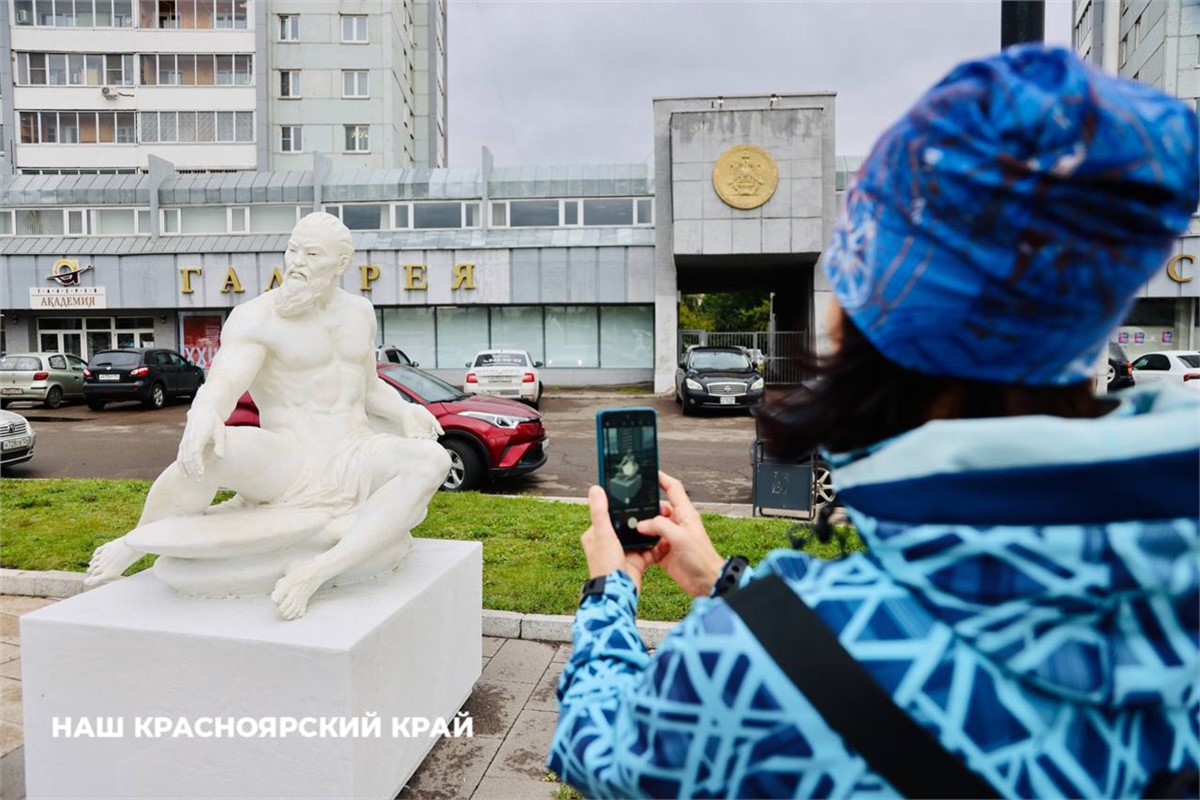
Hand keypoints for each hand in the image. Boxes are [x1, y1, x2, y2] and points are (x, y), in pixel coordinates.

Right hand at [177, 408, 226, 477]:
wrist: (202, 411)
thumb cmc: (214, 422)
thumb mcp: (220, 431)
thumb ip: (220, 445)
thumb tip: (221, 457)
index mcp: (198, 437)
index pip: (195, 453)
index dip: (197, 464)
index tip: (201, 474)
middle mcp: (189, 440)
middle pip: (188, 458)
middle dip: (192, 470)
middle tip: (200, 481)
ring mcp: (184, 442)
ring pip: (182, 458)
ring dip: (186, 469)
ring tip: (193, 479)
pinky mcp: (183, 443)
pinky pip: (180, 456)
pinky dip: (181, 465)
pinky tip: (185, 474)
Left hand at [404, 405, 443, 439]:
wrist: (410, 409)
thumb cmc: (421, 412)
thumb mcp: (432, 419)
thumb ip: (437, 426)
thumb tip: (442, 434)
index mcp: (429, 431)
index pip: (433, 438)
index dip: (435, 438)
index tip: (435, 436)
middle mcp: (423, 434)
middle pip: (427, 441)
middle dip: (429, 441)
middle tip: (431, 438)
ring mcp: (416, 435)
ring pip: (421, 442)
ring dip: (423, 442)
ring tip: (425, 436)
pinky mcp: (409, 435)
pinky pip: (413, 441)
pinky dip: (416, 441)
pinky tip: (419, 435)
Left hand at [581, 486, 666, 593]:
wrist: (619, 594)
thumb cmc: (605, 567)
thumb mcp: (603, 535)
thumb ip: (600, 512)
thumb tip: (595, 489)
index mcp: (596, 535)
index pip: (608, 514)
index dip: (621, 506)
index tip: (633, 497)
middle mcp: (609, 543)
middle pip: (627, 524)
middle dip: (640, 518)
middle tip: (653, 509)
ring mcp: (623, 552)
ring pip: (639, 535)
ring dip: (650, 531)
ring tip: (661, 521)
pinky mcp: (636, 561)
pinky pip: (648, 549)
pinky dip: (657, 546)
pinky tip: (664, 539)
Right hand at [636, 472, 724, 597]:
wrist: (705, 582)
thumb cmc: (702, 558)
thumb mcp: (680, 536)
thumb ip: (660, 525)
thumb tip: (642, 524)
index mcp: (685, 513)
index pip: (673, 489)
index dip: (662, 478)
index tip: (650, 472)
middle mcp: (677, 523)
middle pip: (657, 508)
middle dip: (646, 509)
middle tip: (632, 509)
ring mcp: (670, 537)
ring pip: (651, 526)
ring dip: (643, 529)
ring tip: (633, 529)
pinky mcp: (664, 552)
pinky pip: (649, 543)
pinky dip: (643, 544)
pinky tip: (638, 546)